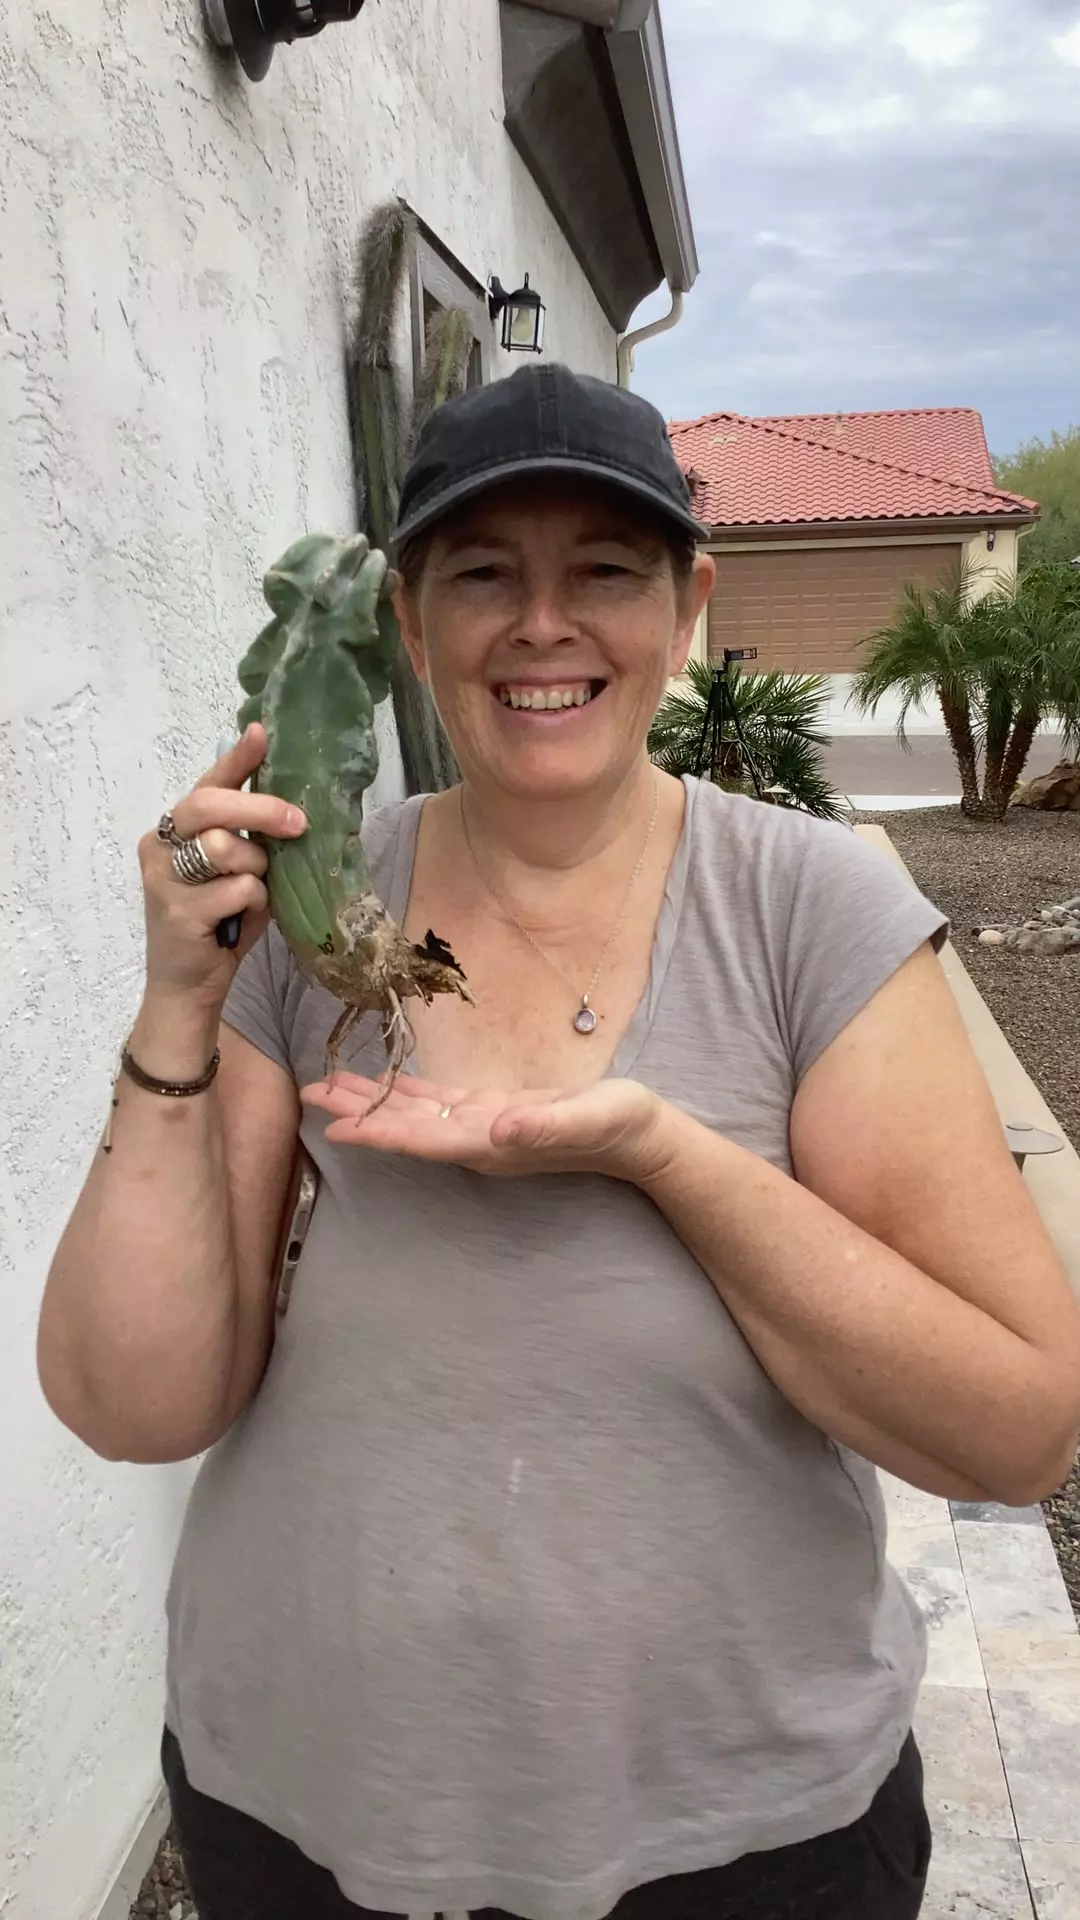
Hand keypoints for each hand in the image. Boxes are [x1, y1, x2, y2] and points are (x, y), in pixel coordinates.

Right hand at [138, 725, 306, 1007]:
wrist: (187, 987)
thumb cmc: (218, 925)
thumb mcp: (237, 874)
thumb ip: (252, 843)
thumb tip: (297, 810)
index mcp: (175, 830)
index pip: (206, 784)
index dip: (236, 759)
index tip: (261, 732)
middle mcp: (160, 846)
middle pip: (209, 805)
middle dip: (260, 809)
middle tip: (299, 823)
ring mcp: (163, 878)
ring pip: (226, 847)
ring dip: (256, 869)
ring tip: (253, 892)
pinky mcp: (176, 911)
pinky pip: (237, 888)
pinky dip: (253, 903)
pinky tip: (241, 921)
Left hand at [299, 1070, 668, 1183]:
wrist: (639, 1136)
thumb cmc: (618, 1124)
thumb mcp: (589, 1117)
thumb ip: (546, 1124)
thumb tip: (499, 1128)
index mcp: (493, 1144)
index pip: (423, 1139)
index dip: (378, 1132)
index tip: (335, 1126)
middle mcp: (478, 1141)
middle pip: (406, 1127)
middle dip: (358, 1111)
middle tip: (308, 1094)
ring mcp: (482, 1129)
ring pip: (415, 1114)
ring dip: (373, 1100)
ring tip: (328, 1085)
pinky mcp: (492, 1113)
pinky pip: (437, 1104)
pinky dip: (406, 1093)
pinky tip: (383, 1084)